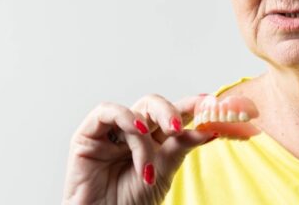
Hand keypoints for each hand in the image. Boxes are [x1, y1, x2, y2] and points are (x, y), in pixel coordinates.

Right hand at [62, 94, 213, 203]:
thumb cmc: (130, 202)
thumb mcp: (163, 172)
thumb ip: (180, 147)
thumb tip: (209, 129)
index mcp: (154, 140)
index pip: (174, 115)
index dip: (191, 106)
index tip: (210, 104)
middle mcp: (133, 132)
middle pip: (154, 105)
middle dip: (170, 112)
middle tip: (177, 128)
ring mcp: (111, 132)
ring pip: (135, 110)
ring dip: (146, 133)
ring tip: (148, 166)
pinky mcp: (87, 134)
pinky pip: (106, 112)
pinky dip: (125, 118)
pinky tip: (138, 134)